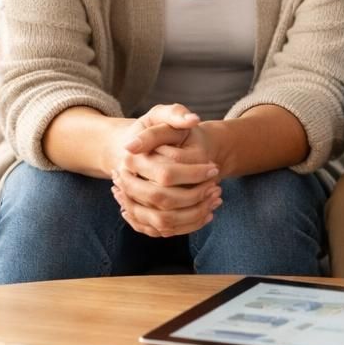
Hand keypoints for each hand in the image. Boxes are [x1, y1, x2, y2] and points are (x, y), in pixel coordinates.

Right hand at [109, 105, 222, 237]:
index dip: (194, 173)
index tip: (214, 168)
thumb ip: (175, 113)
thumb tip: (192, 120)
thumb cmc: (152, 130)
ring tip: (215, 199)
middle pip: (163, 200)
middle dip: (195, 196)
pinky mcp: (139, 217)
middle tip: (217, 186)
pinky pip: (162, 230)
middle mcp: (126, 184)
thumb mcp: (160, 115)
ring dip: (193, 214)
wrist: (133, 150)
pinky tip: (207, 212)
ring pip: (162, 221)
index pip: (165, 174)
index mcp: (132, 160)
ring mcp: (130, 203)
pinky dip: (187, 225)